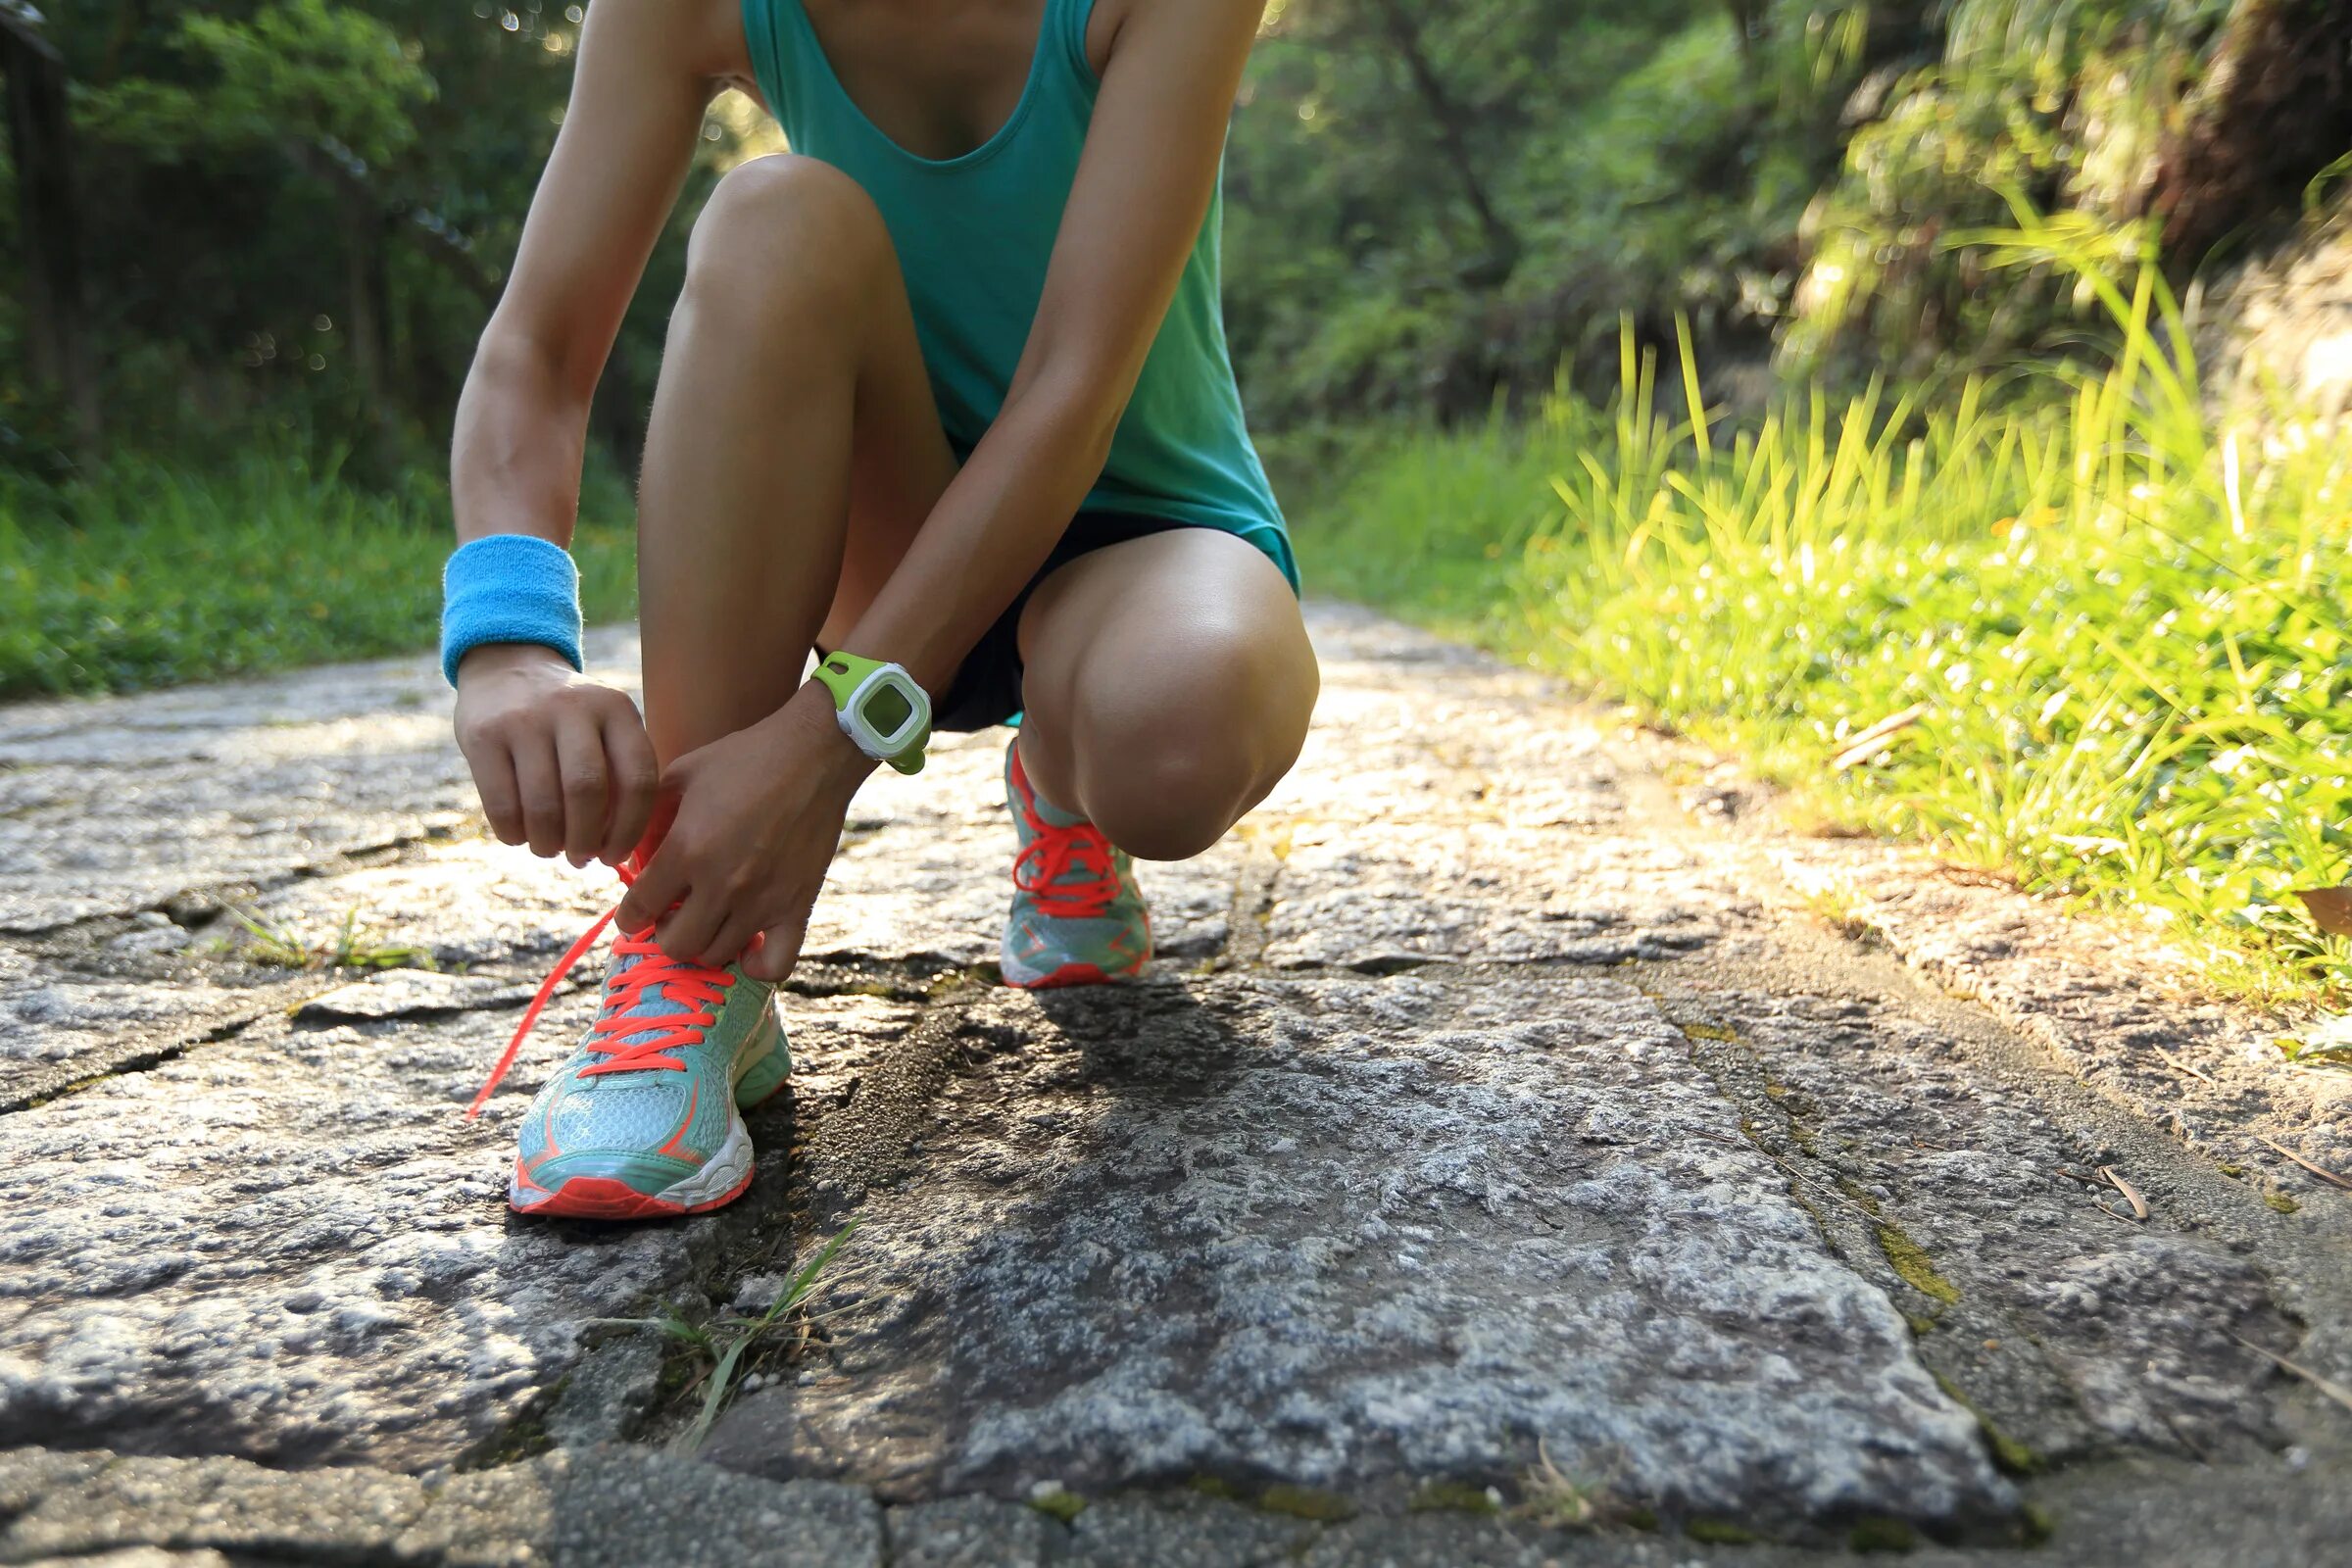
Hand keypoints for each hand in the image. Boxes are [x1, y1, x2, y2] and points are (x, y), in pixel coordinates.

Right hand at [453, 643, 659, 867]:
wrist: (507, 668)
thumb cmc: (569, 721)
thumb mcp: (605, 728)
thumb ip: (619, 775)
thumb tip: (619, 851)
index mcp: (617, 709)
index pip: (638, 779)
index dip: (630, 829)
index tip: (616, 856)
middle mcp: (573, 708)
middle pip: (587, 793)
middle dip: (585, 839)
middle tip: (580, 858)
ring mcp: (525, 719)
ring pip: (543, 804)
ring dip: (548, 843)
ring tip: (550, 850)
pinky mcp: (484, 735)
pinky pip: (502, 804)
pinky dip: (514, 834)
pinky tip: (520, 837)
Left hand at [614, 681, 873, 980]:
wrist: (813, 755)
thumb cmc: (743, 759)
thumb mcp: (681, 776)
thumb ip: (650, 821)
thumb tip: (635, 862)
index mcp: (688, 849)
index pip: (639, 910)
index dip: (629, 915)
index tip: (635, 910)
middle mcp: (723, 883)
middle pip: (675, 945)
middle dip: (664, 933)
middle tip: (671, 914)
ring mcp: (764, 900)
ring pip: (717, 955)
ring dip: (704, 942)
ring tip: (707, 920)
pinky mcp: (798, 907)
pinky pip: (775, 964)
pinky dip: (756, 967)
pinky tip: (747, 946)